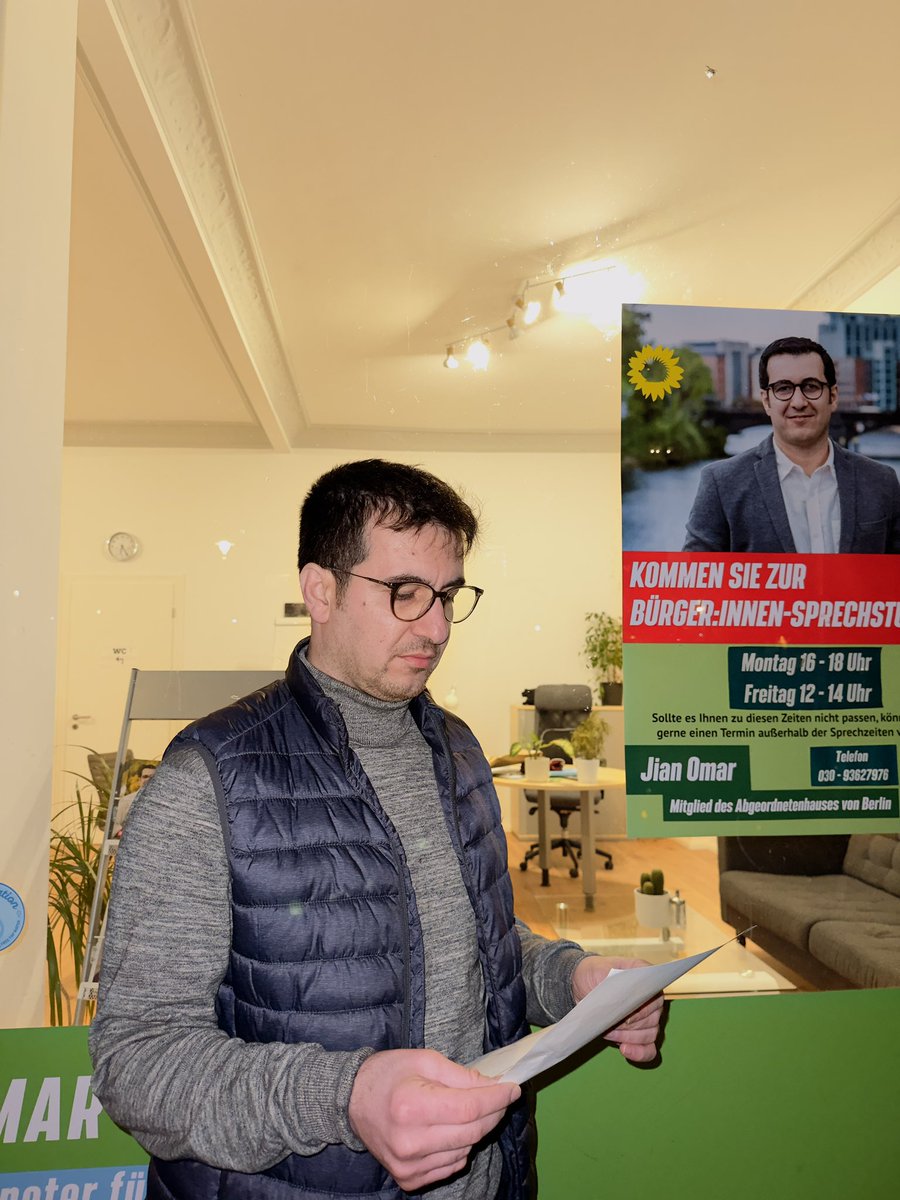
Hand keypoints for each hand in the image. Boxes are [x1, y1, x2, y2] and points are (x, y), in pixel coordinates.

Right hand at [348, 1048, 520, 1191]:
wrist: (351, 1101)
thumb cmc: (388, 1074)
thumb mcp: (424, 1060)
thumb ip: (461, 1075)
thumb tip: (494, 1087)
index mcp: (412, 1107)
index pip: (470, 1109)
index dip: (497, 1098)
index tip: (512, 1088)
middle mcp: (410, 1142)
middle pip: (472, 1132)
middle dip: (493, 1112)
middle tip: (499, 1096)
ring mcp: (408, 1166)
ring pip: (465, 1150)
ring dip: (476, 1129)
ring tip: (468, 1109)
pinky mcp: (408, 1179)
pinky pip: (451, 1165)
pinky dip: (459, 1147)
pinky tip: (449, 1129)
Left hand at [571, 956, 663, 1062]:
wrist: (580, 984)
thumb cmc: (594, 973)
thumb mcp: (601, 970)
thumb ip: (616, 982)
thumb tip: (625, 1000)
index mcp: (646, 978)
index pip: (654, 999)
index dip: (640, 1011)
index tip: (625, 1017)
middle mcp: (651, 998)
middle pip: (652, 1021)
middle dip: (629, 1026)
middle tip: (609, 1023)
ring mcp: (647, 1017)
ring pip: (650, 1035)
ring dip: (628, 1038)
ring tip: (609, 1032)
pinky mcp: (638, 1033)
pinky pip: (649, 1048)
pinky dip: (639, 1052)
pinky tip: (625, 1050)